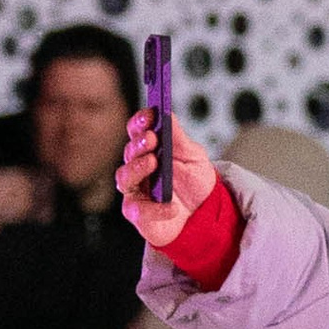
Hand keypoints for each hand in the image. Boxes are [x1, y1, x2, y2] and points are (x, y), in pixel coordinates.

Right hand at [117, 108, 217, 250]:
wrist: (204, 213)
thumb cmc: (194, 182)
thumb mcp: (193, 157)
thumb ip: (179, 138)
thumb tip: (167, 114)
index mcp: (148, 149)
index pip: (136, 131)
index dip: (140, 121)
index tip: (150, 115)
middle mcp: (136, 168)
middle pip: (129, 153)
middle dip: (139, 144)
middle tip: (152, 138)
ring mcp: (135, 191)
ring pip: (124, 178)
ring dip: (137, 168)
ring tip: (153, 162)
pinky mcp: (138, 214)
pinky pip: (140, 210)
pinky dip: (156, 208)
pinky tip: (172, 207)